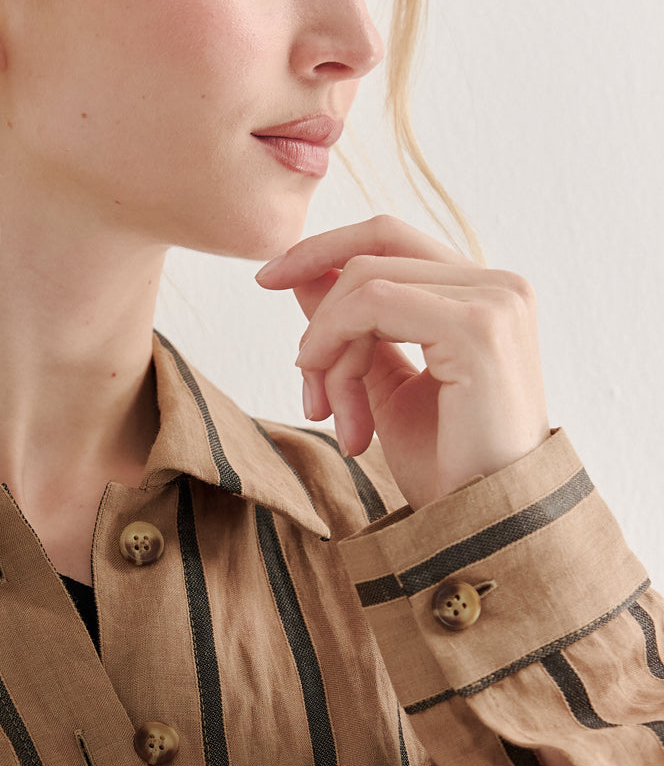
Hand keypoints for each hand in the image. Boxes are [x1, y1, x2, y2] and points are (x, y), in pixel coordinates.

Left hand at [255, 215, 550, 510]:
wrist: (480, 527)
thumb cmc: (445, 468)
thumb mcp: (381, 385)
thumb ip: (350, 326)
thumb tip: (301, 273)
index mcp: (484, 294)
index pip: (391, 238)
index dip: (324, 249)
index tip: (267, 279)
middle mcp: (499, 285)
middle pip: (371, 255)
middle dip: (320, 321)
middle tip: (307, 390)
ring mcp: (494, 300)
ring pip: (363, 283)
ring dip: (328, 353)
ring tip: (333, 417)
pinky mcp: (478, 326)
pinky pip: (371, 304)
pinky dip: (336, 350)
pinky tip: (340, 411)